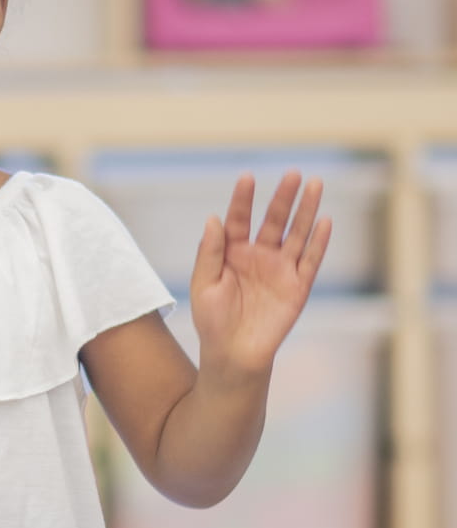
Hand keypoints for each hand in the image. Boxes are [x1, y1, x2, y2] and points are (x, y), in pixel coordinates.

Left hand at [189, 172, 330, 376]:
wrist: (233, 353)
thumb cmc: (212, 321)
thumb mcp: (204, 284)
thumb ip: (210, 252)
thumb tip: (213, 218)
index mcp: (232, 253)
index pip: (239, 219)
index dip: (243, 199)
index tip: (247, 177)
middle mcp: (259, 257)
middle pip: (274, 221)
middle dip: (283, 197)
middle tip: (293, 174)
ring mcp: (280, 270)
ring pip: (296, 234)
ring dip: (306, 211)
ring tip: (315, 185)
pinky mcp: (297, 287)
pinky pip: (310, 260)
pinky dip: (318, 242)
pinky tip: (324, 221)